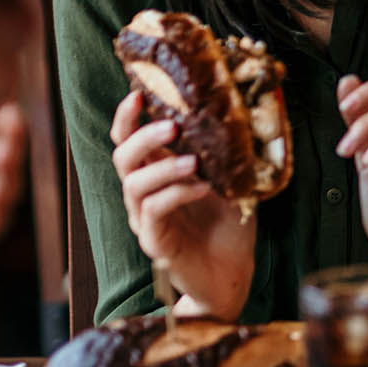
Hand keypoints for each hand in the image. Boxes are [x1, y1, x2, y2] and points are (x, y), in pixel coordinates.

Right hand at [110, 91, 254, 318]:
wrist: (232, 272)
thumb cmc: (229, 224)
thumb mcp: (233, 179)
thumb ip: (229, 152)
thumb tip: (244, 114)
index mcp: (156, 173)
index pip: (128, 140)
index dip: (127, 117)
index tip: (138, 94)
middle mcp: (144, 194)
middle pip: (123, 157)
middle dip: (142, 136)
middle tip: (171, 125)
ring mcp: (146, 219)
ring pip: (134, 185)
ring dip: (164, 167)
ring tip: (194, 160)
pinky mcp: (155, 242)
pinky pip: (155, 212)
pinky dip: (177, 194)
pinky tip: (204, 187)